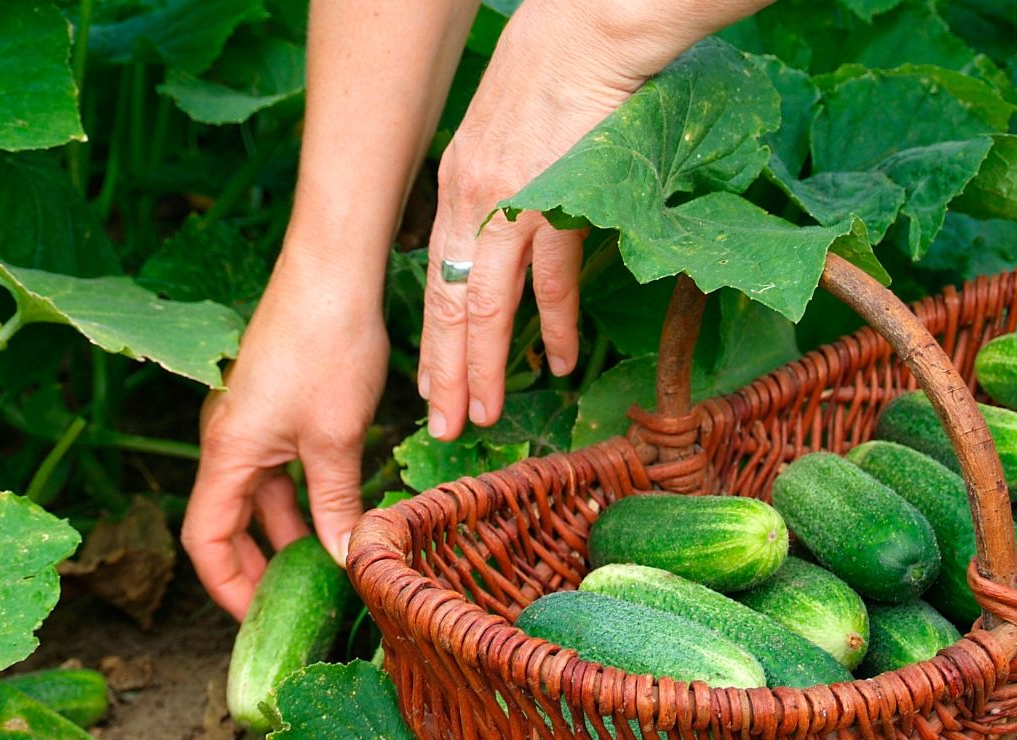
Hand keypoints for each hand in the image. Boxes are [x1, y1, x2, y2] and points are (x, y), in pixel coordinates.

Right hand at [182, 256, 387, 617]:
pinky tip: (341, 513)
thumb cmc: (327, 348)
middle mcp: (228, 439)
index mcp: (226, 453)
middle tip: (294, 607)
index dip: (227, 588)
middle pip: (228, 522)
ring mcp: (252, 420)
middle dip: (257, 568)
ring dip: (288, 533)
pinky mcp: (277, 403)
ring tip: (325, 570)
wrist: (333, 270)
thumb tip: (341, 560)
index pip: (205, 540)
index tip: (259, 622)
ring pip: (261, 496)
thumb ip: (335, 504)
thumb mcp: (336, 438)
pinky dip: (305, 497)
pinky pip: (280, 467)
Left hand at [419, 0, 706, 438]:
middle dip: (443, 372)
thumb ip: (494, 185)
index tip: (428, 385)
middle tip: (444, 425)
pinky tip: (559, 362)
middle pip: (449, 308)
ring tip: (482, 413)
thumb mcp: (501, 131)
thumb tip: (502, 229)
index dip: (431, 339)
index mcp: (456, 187)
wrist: (588, 34)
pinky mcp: (558, 204)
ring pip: (488, 307)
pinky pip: (552, 280)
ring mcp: (511, 207)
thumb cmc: (551, 72)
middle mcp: (471, 204)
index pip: (434, 282)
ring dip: (485, 365)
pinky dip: (557, 324)